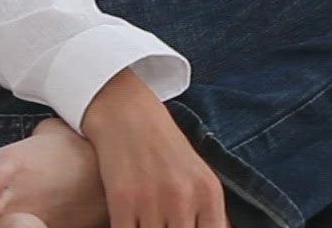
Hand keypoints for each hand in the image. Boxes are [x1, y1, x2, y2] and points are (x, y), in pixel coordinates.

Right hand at [81, 70, 227, 227]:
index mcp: (209, 193)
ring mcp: (153, 199)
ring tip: (149, 221)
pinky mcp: (122, 201)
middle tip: (166, 225)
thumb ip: (209, 214)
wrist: (129, 116)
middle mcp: (184, 197)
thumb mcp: (199, 178)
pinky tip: (131, 223)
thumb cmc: (166, 152)